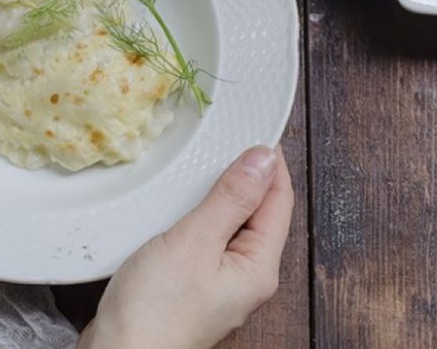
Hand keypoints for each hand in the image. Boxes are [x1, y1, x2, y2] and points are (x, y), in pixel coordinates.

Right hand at [79, 145, 292, 348]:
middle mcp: (246, 278)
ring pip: (230, 227)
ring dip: (220, 195)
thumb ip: (231, 198)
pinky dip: (199, 216)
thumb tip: (263, 159)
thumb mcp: (196, 240)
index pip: (278, 203)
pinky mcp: (192, 287)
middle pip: (258, 215)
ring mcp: (219, 285)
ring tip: (203, 164)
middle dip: (248, 177)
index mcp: (258, 267)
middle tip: (228, 138)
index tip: (257, 129)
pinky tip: (179, 205)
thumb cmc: (157, 307)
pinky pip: (206, 242)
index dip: (271, 164)